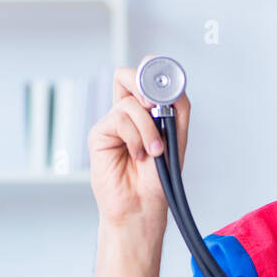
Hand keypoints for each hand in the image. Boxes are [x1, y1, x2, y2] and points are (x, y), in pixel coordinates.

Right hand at [87, 56, 190, 227]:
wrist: (143, 205)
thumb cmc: (158, 178)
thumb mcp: (176, 138)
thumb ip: (177, 109)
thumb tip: (171, 86)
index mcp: (146, 112)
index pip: (145, 78)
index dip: (154, 71)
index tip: (167, 81)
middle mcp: (127, 114)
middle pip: (126, 75)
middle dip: (145, 84)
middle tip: (156, 106)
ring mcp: (112, 123)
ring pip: (131, 103)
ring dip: (148, 128)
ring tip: (153, 151)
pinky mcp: (99, 134)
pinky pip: (120, 119)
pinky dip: (136, 137)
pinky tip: (138, 155)